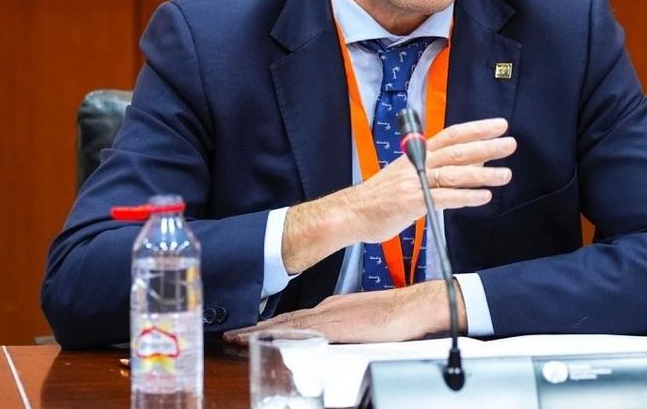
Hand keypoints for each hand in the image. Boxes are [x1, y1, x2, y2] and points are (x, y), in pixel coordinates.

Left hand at [223, 280, 464, 343]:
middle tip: (231, 334)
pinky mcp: (337, 327)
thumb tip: (335, 338)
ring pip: (286, 325)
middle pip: (284, 320)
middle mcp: (327, 308)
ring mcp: (330, 316)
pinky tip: (266, 340)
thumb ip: (346, 328)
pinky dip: (280, 335)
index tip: (249, 330)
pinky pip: (301, 332)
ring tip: (237, 338)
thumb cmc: (397, 316)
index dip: (268, 324)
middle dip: (255, 328)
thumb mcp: (364, 322)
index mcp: (333, 307)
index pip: (293, 317)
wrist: (415, 307)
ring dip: (260, 332)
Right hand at [282, 118, 515, 273]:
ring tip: (505, 174)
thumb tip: (476, 160)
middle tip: (509, 144)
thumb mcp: (411, 175)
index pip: (451, 135)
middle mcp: (417, 163)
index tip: (499, 125)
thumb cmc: (383, 196)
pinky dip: (465, 197)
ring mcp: (414, 182)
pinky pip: (444, 198)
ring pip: (453, 173)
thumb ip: (441, 168)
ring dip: (482, 173)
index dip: (476, 129)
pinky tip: (483, 197)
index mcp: (417, 154)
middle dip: (485, 146)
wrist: (353, 212)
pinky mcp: (412, 202)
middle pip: (456, 151)